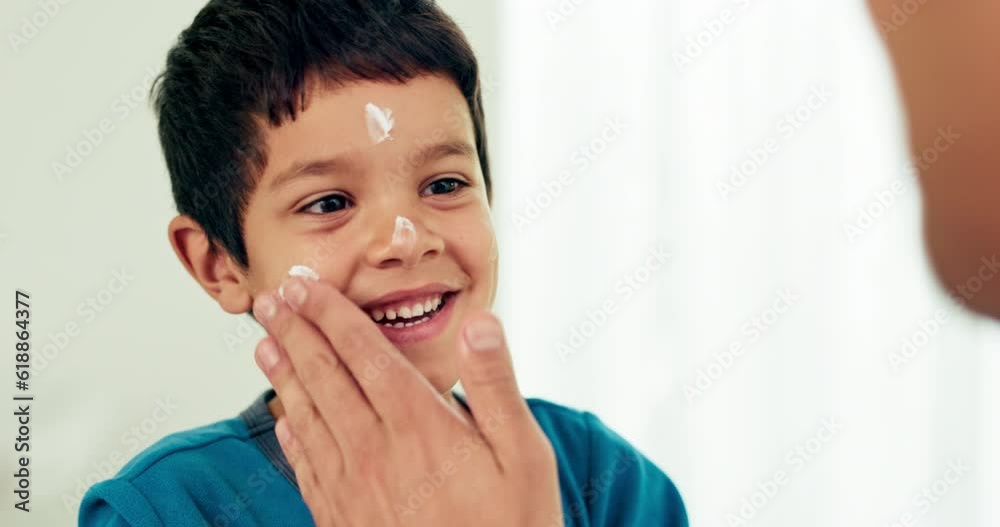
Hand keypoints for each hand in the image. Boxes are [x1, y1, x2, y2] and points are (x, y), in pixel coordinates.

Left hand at [251, 276, 562, 525]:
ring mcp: (354, 487)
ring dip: (284, 375)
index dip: (329, 313)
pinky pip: (307, 467)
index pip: (362, 352)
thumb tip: (479, 321)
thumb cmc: (511, 526)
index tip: (304, 283)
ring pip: (307, 416)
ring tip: (263, 343)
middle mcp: (376, 449)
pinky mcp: (344, 518)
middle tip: (271, 297)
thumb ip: (495, 384)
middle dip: (295, 331)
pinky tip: (283, 419)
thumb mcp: (524, 452)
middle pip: (324, 376)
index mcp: (419, 423)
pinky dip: (290, 435)